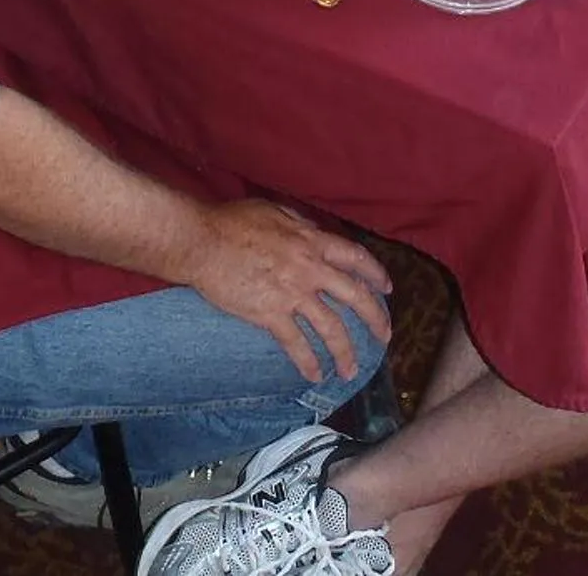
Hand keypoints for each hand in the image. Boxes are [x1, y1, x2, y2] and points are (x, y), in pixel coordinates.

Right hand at [188, 200, 393, 382]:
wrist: (201, 241)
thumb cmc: (232, 221)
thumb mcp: (275, 211)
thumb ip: (300, 225)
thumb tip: (315, 235)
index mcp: (312, 240)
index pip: (356, 258)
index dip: (376, 274)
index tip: (386, 289)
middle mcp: (310, 268)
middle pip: (355, 297)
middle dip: (375, 320)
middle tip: (384, 338)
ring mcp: (292, 293)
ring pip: (332, 328)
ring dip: (345, 352)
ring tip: (351, 371)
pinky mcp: (270, 314)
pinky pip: (297, 344)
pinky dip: (308, 362)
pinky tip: (314, 375)